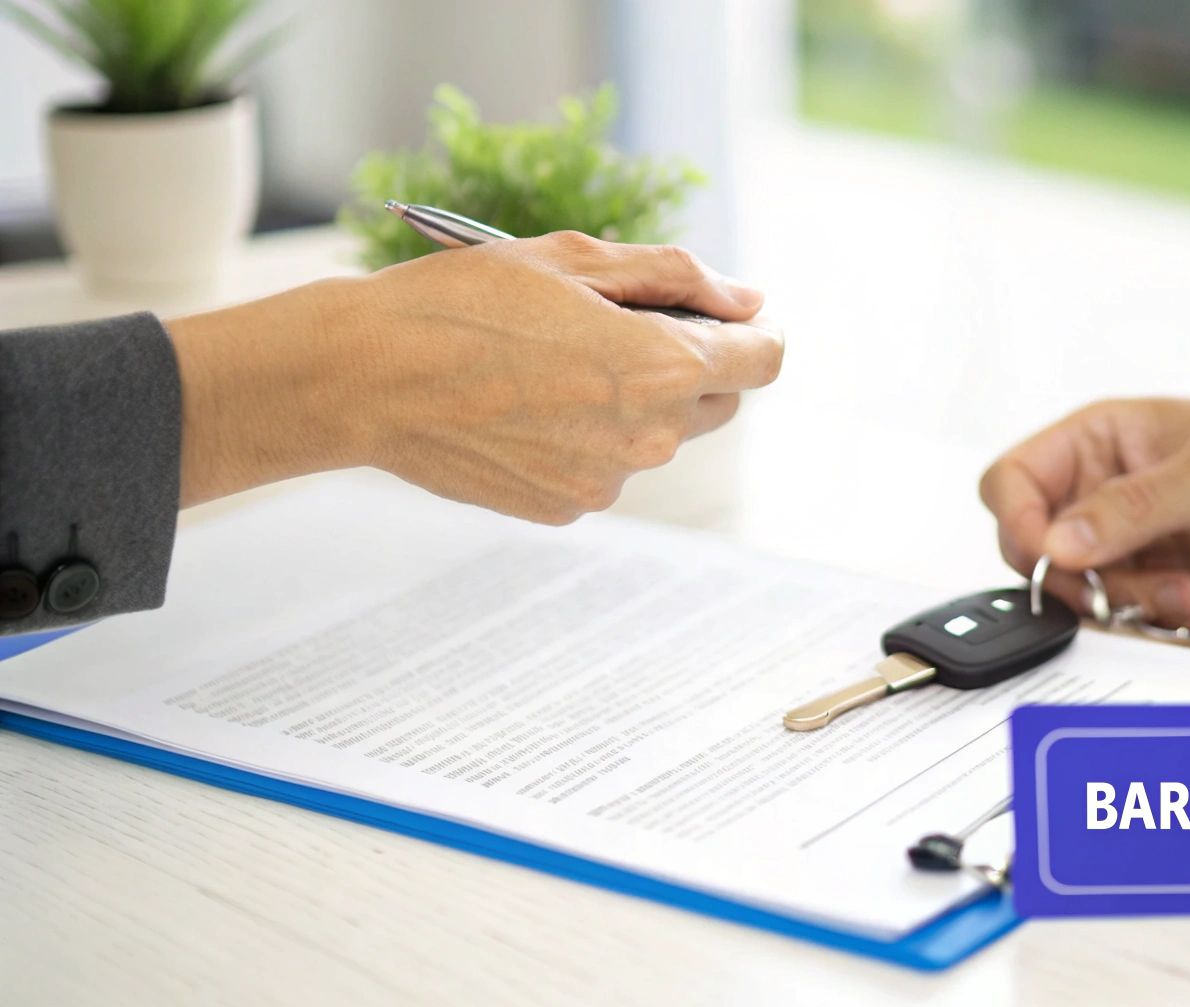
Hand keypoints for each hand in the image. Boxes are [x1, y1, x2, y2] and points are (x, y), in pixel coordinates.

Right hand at [168, 232, 782, 522]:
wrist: (366, 376)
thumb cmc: (466, 301)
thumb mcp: (576, 259)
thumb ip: (679, 278)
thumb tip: (750, 302)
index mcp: (663, 366)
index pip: (765, 359)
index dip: (753, 332)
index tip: (727, 318)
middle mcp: (648, 437)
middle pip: (717, 401)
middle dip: (690, 364)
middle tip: (617, 328)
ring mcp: (606, 480)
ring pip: (655, 436)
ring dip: (629, 402)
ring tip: (548, 363)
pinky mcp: (566, 507)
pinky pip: (602, 466)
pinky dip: (582, 437)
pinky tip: (522, 405)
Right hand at [978, 399, 1189, 620]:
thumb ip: (1134, 507)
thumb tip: (1058, 541)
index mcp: (1101, 437)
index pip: (1014, 479)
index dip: (1018, 521)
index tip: (1052, 557)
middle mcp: (1101, 486)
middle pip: (1031, 542)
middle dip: (1070, 576)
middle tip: (1117, 590)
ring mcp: (1126, 537)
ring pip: (1073, 586)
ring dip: (1117, 601)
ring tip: (1178, 594)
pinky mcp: (1152, 579)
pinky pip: (1116, 611)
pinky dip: (1144, 618)